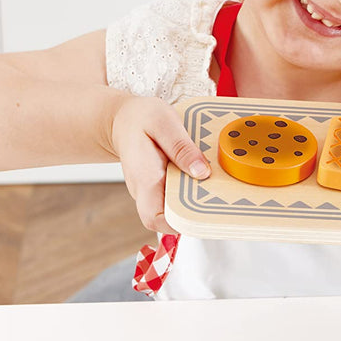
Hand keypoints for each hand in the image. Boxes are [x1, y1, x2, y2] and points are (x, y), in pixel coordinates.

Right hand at [108, 96, 211, 234]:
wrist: (123, 119)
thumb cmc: (141, 118)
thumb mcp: (163, 122)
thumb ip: (181, 147)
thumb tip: (202, 172)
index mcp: (144, 177)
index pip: (155, 219)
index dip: (178, 222)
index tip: (201, 209)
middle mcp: (145, 190)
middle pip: (169, 219)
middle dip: (195, 212)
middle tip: (216, 193)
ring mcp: (151, 191)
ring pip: (174, 209)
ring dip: (196, 201)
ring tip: (213, 182)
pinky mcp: (159, 186)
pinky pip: (176, 196)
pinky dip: (191, 190)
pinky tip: (203, 174)